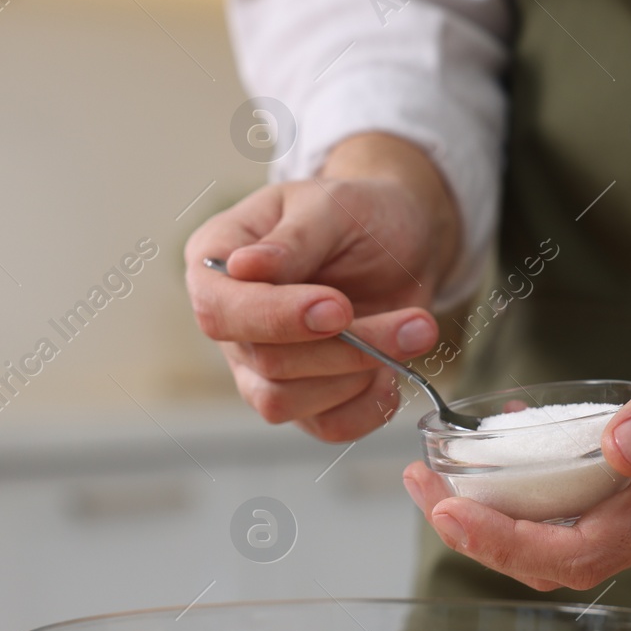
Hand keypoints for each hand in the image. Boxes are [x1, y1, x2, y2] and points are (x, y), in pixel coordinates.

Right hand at [185, 133, 459, 441]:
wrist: (405, 242)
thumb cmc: (361, 214)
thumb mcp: (333, 205)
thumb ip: (293, 239)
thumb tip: (244, 267)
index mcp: (216, 262)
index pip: (219, 310)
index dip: (275, 318)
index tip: (337, 308)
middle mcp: (232, 322)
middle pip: (263, 362)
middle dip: (343, 347)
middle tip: (412, 322)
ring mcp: (261, 367)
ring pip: (286, 402)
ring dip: (360, 373)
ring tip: (414, 332)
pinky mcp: (304, 398)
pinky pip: (325, 426)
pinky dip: (368, 405)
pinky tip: (394, 370)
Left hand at [404, 188, 630, 590]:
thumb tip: (617, 453)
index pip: (576, 551)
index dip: (501, 539)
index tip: (442, 505)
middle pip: (567, 562)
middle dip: (486, 535)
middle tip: (423, 487)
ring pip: (584, 544)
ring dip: (513, 521)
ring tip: (453, 477)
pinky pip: (610, 516)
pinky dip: (553, 501)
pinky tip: (525, 462)